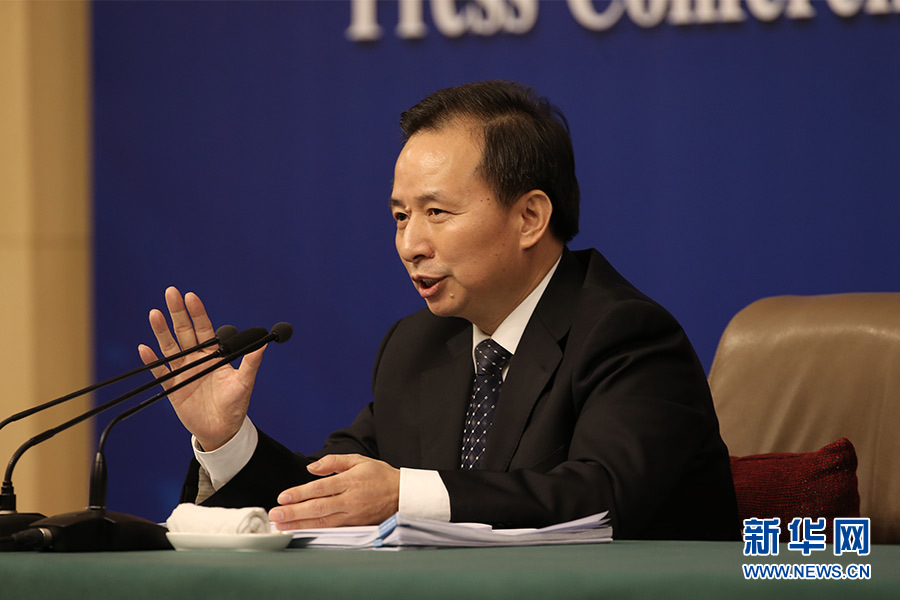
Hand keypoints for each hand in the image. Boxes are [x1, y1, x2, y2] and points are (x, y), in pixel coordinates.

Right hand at [138, 286, 265, 449]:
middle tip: (171, 292)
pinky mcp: (173, 387)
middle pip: (184, 331)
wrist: (223, 429)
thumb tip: (263, 342)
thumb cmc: (236, 404)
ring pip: (170, 347)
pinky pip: (160, 371)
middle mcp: (196, 358)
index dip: (197, 313)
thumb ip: (251, 362)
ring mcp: (183, 371)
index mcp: (213, 354)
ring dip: (162, 331)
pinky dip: (152, 360)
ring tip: (155, 314)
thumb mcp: (245, 382)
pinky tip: (145, 348)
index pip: (204, 328)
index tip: (191, 296)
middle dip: (178, 312)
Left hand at [268, 454, 399, 529]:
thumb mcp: (359, 460)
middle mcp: (350, 500)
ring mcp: (353, 516)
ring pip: (322, 522)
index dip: (299, 493)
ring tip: (282, 525)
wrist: (402, 495)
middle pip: (317, 508)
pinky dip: (315, 532)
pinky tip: (302, 531)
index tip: (283, 497)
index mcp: (350, 481)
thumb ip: (333, 461)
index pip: (319, 488)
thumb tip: (311, 467)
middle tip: (275, 515)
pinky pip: (332, 530)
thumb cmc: (380, 476)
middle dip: (293, 512)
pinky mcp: (356, 526)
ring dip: (300, 524)